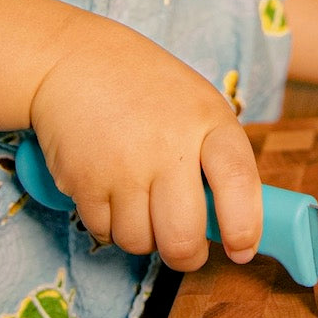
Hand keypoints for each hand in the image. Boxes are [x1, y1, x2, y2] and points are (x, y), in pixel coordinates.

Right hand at [28, 14, 260, 271]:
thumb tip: (235, 226)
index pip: (239, 182)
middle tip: (187, 250)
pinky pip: (104, 231)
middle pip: (183, 235)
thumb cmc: (152, 93)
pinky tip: (114, 194)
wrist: (73, 62)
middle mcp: (168, 146)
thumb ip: (220, 160)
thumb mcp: (201, 108)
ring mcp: (123, 165)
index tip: (242, 250)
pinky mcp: (83, 180)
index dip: (244, 226)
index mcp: (209, 123)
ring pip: (141, 242)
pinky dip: (111, 225)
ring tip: (144, 206)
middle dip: (187, 255)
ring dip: (145, 238)